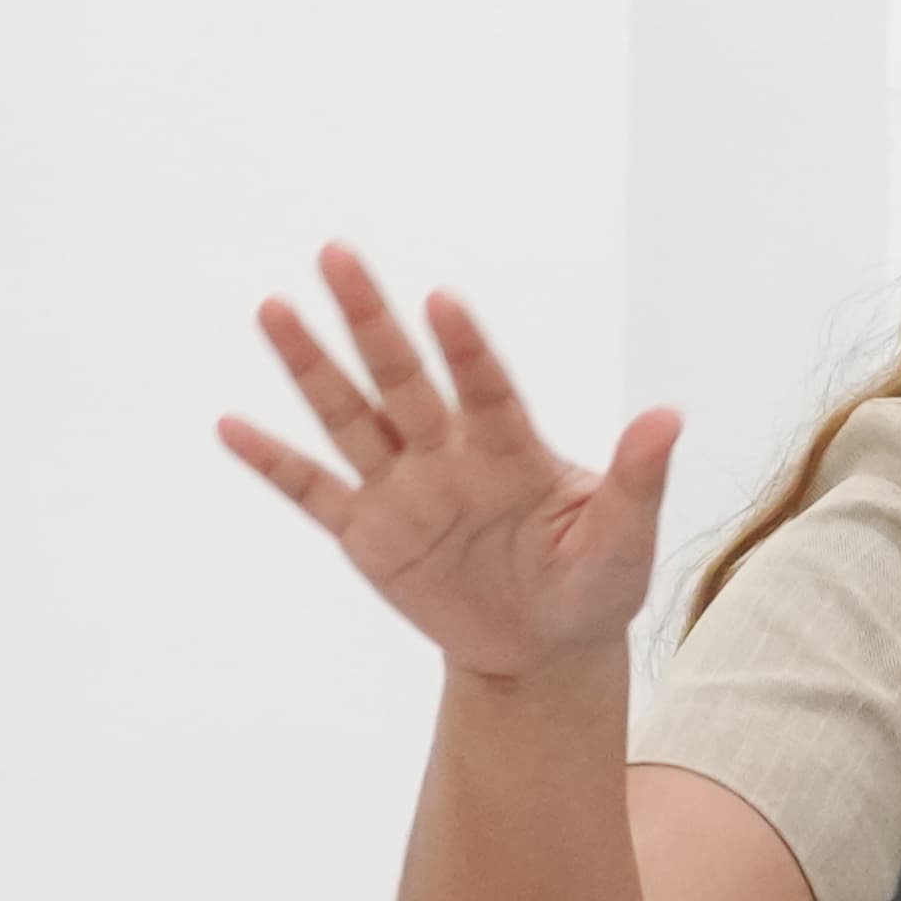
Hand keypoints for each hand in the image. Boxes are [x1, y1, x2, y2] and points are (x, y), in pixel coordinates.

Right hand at [219, 243, 680, 689]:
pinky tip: (230, 425)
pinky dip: (273, 463)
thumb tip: (670, 414)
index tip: (444, 301)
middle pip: (402, 379)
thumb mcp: (624, 540)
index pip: (486, 390)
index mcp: (513, 450)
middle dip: (371, 320)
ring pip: (349, 418)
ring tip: (274, 309)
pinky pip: (313, 493)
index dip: (466, 348)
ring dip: (311, 368)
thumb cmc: (592, 581)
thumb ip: (638, 479)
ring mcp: (403, 490)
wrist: (543, 648)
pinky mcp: (368, 534)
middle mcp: (449, 454)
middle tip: (336, 252)